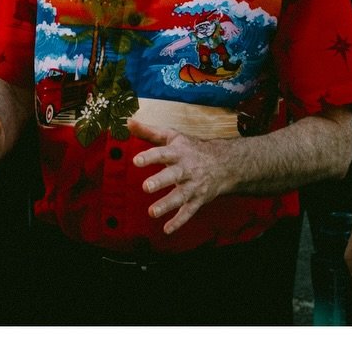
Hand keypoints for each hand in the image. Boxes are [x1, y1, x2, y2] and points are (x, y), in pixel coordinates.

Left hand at [129, 118, 233, 234]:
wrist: (223, 163)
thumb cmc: (190, 148)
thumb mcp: (171, 136)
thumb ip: (148, 131)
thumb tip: (127, 122)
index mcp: (178, 152)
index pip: (163, 153)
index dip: (150, 157)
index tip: (136, 160)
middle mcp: (187, 169)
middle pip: (173, 175)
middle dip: (161, 181)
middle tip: (146, 187)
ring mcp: (193, 186)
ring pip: (181, 196)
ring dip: (167, 204)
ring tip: (152, 212)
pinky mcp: (198, 199)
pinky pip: (189, 212)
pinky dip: (179, 222)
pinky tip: (166, 230)